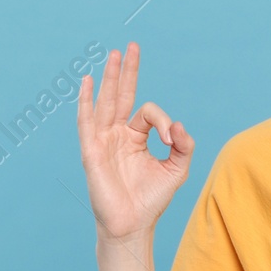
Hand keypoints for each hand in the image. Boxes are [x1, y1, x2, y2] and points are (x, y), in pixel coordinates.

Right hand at [76, 42, 194, 243]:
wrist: (133, 225)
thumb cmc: (152, 199)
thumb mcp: (177, 168)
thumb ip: (183, 145)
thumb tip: (178, 124)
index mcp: (135, 137)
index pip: (147, 112)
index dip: (162, 120)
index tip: (171, 137)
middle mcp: (117, 134)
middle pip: (121, 95)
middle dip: (126, 71)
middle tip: (131, 46)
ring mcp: (103, 141)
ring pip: (105, 102)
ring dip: (110, 78)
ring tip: (114, 54)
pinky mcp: (91, 151)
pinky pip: (86, 121)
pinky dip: (87, 101)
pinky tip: (88, 81)